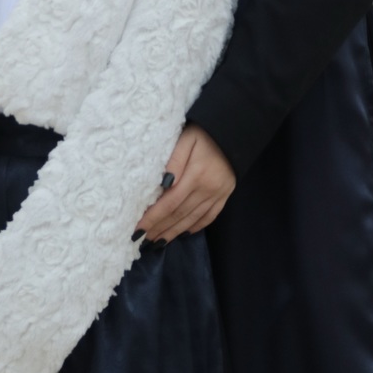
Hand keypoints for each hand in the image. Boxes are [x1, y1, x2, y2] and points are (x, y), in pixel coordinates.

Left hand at [136, 126, 235, 241]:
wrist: (236, 130)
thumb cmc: (205, 132)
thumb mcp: (187, 139)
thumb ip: (174, 161)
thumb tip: (162, 184)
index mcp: (196, 175)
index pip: (169, 203)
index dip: (152, 218)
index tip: (137, 230)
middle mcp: (207, 189)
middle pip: (179, 214)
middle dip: (159, 228)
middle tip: (142, 239)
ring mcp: (218, 194)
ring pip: (192, 219)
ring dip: (173, 232)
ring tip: (157, 242)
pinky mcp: (225, 196)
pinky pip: (209, 217)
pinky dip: (195, 227)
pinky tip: (183, 233)